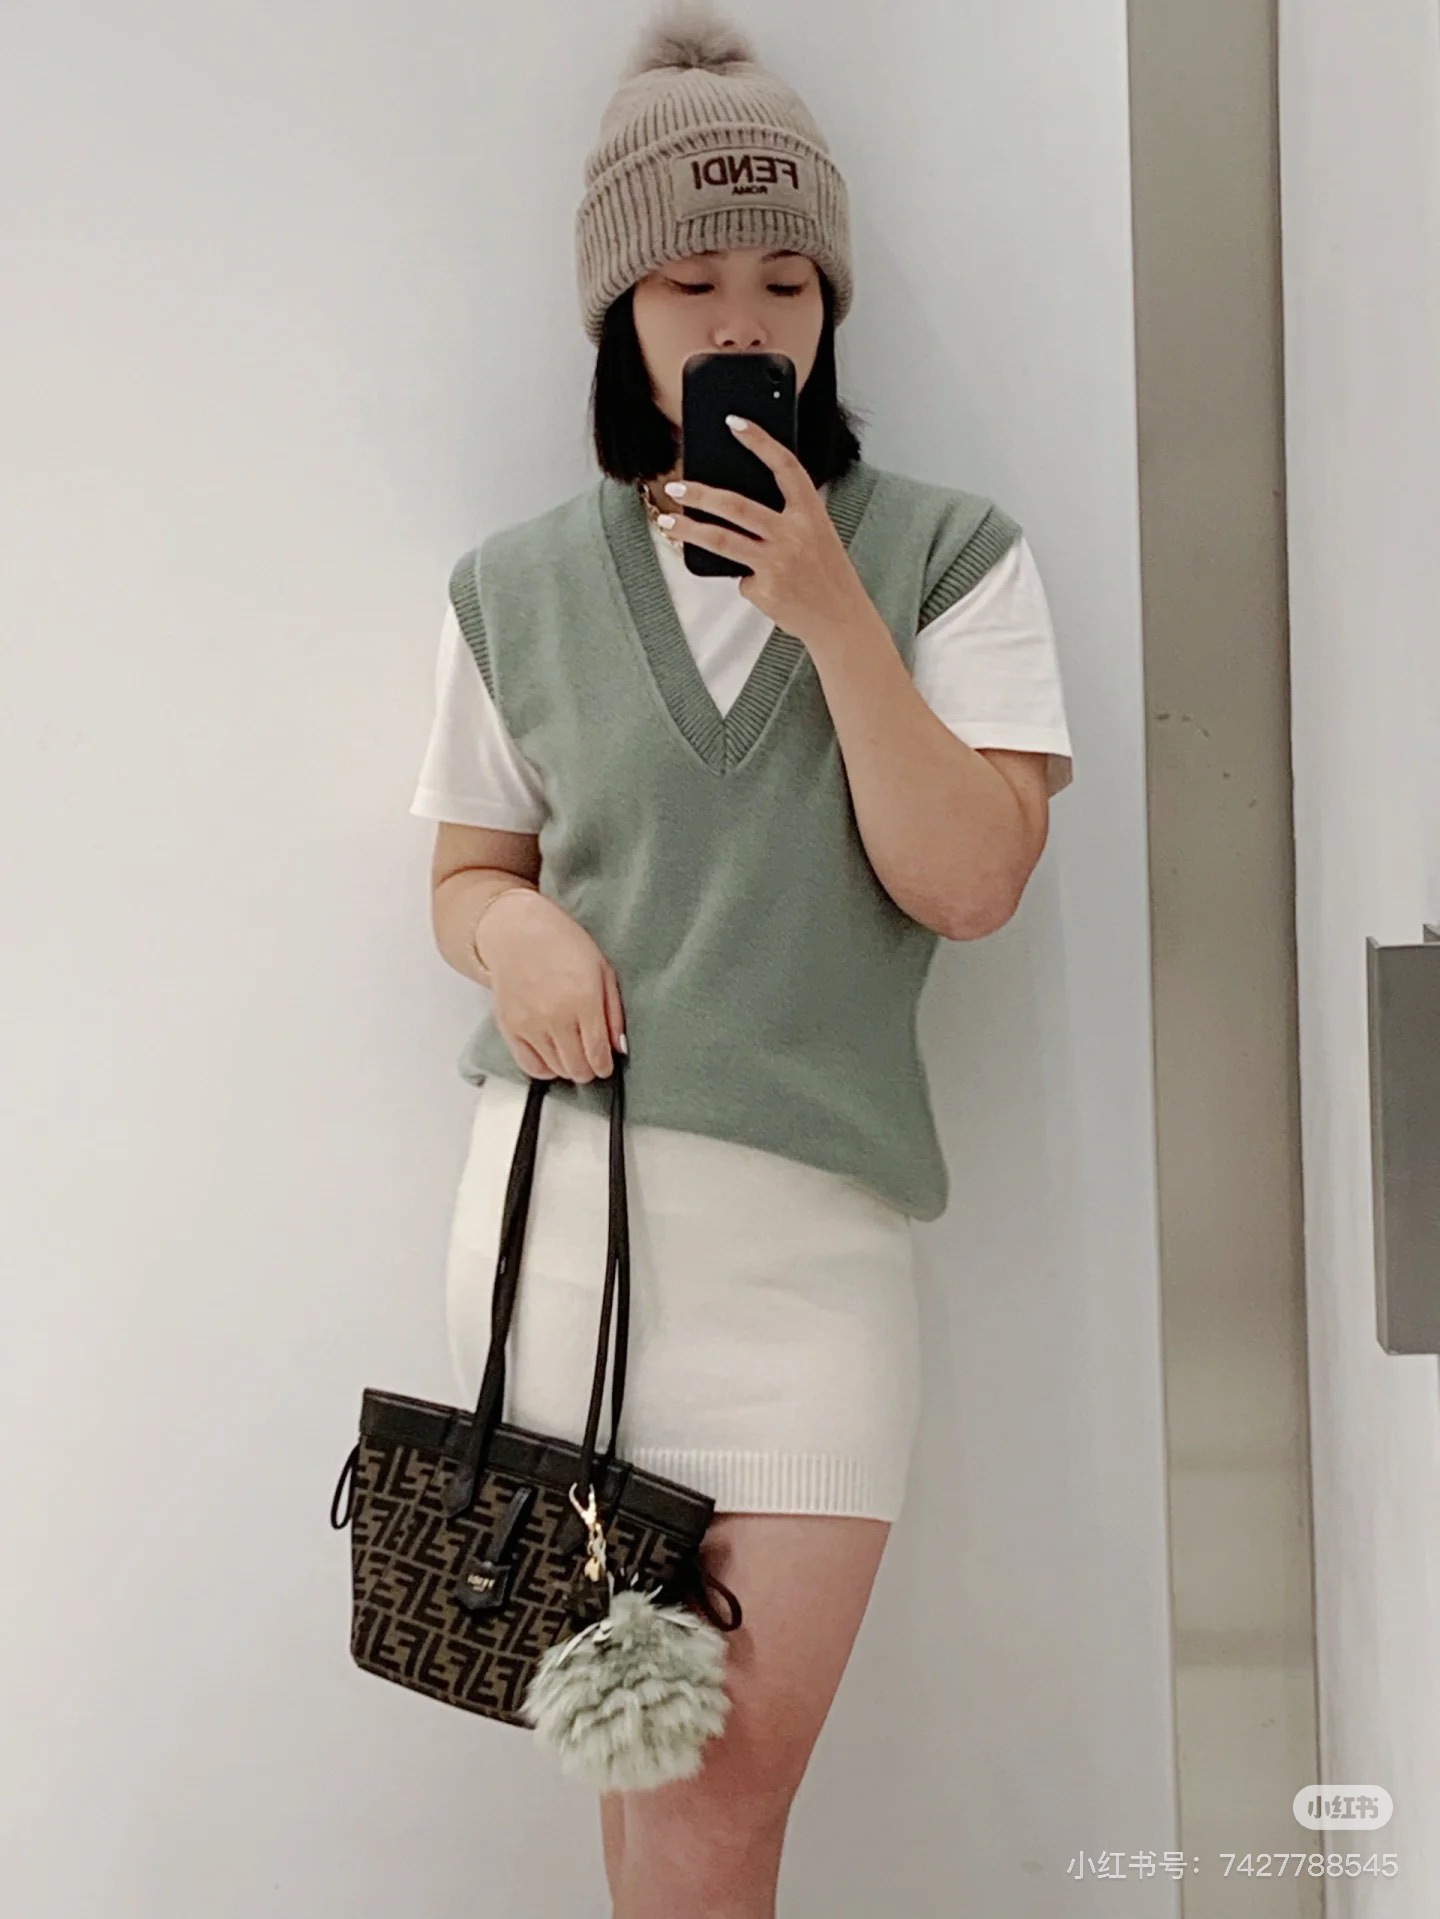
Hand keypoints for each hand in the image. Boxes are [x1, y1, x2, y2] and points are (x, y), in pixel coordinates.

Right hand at [474, 891, 625, 1083]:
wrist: (518, 931)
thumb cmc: (563, 944)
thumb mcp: (602, 970)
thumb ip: (613, 1012)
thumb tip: (619, 1047)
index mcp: (584, 1000)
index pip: (598, 1052)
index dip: (604, 1066)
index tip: (605, 1067)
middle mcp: (556, 1016)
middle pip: (577, 1067)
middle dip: (588, 1070)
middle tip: (591, 1063)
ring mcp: (530, 1024)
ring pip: (556, 1069)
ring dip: (568, 1069)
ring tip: (572, 1057)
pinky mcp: (509, 1027)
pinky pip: (529, 1065)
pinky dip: (543, 1069)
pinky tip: (551, 1059)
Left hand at [661, 418, 878, 648]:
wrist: (842, 620)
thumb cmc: (826, 574)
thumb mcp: (816, 536)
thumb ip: (785, 519)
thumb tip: (734, 509)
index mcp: (812, 513)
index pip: (785, 466)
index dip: (759, 441)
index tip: (734, 422)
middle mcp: (795, 534)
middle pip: (737, 506)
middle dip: (701, 494)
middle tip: (676, 487)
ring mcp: (778, 562)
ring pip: (722, 540)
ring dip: (689, 529)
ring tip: (668, 523)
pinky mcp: (765, 588)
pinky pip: (739, 577)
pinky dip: (744, 579)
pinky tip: (761, 586)